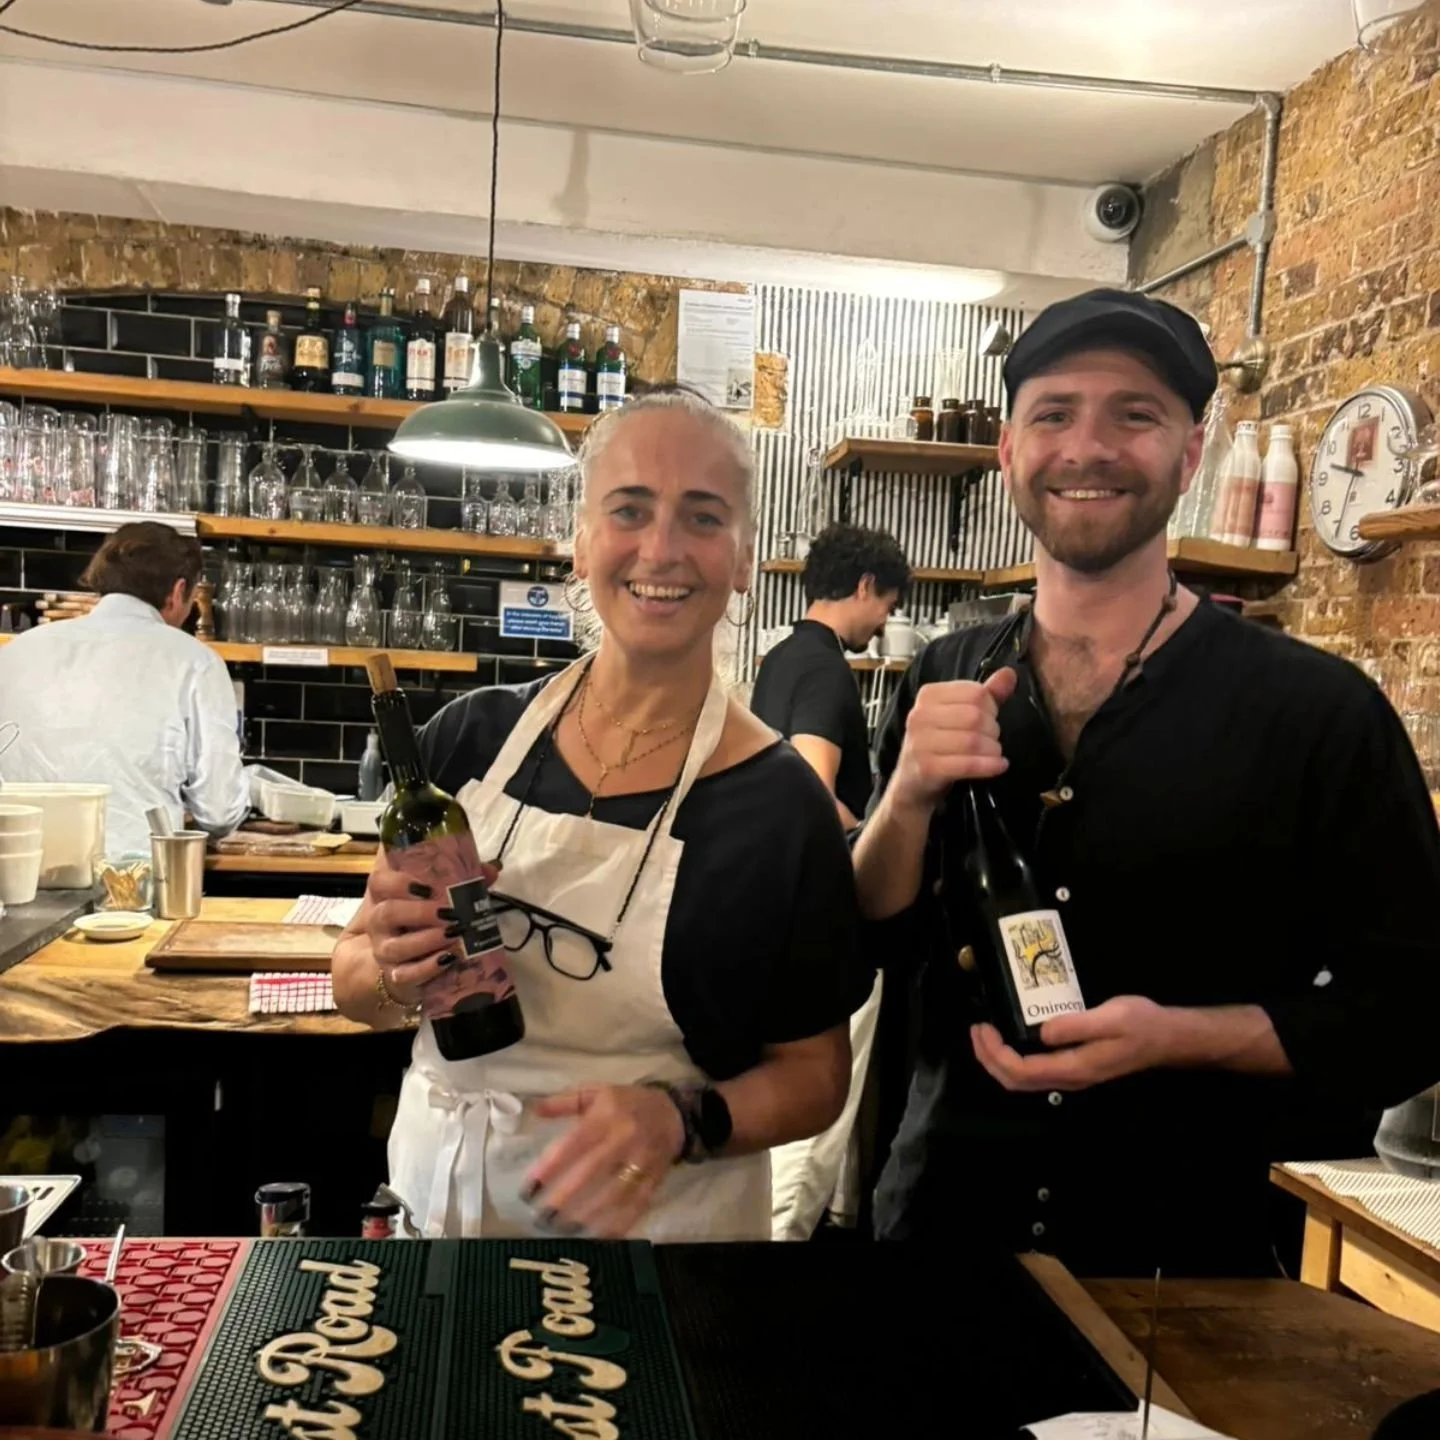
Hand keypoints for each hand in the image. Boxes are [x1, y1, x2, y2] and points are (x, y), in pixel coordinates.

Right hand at [362, 849, 499, 1006]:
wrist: (402, 956)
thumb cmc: (420, 915)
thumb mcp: (434, 893)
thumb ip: (460, 878)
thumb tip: (492, 869)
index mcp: (384, 895)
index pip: (378, 882)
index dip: (399, 882)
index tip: (428, 887)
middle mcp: (377, 922)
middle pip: (387, 914)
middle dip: (419, 913)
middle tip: (449, 912)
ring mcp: (383, 950)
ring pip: (396, 947)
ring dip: (427, 940)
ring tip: (454, 934)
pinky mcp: (395, 975)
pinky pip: (406, 975)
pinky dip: (428, 968)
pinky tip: (449, 958)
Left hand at [525, 1085, 685, 1237]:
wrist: (674, 1113)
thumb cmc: (628, 1103)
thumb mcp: (598, 1092)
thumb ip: (566, 1102)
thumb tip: (535, 1111)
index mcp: (606, 1116)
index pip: (573, 1145)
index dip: (549, 1169)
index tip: (528, 1190)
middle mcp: (624, 1139)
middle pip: (591, 1172)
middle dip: (564, 1199)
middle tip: (540, 1218)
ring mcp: (641, 1161)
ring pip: (613, 1194)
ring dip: (587, 1216)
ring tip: (562, 1230)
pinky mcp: (654, 1179)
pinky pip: (636, 1205)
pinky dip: (619, 1224)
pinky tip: (598, 1238)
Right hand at [889, 668, 1017, 812]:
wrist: (912, 784)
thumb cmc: (940, 745)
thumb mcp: (959, 715)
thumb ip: (985, 695)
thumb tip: (1009, 673)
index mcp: (928, 695)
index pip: (975, 692)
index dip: (991, 707)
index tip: (989, 719)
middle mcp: (919, 715)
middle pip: (975, 716)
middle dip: (993, 730)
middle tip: (991, 740)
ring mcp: (920, 742)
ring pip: (973, 740)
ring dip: (992, 750)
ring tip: (994, 755)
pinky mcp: (926, 768)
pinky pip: (967, 764)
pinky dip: (989, 766)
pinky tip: (999, 766)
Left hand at [971, 996, 1178, 1092]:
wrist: (1167, 1038)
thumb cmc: (1141, 1024)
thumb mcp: (1111, 1017)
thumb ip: (1077, 1025)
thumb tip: (1043, 1032)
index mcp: (1074, 1068)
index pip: (1022, 1071)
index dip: (996, 1054)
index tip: (983, 1028)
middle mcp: (1069, 1078)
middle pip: (1016, 1081)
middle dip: (989, 1058)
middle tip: (977, 1029)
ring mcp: (1072, 1075)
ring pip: (1023, 1080)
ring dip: (998, 1060)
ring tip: (985, 1034)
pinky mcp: (1074, 1067)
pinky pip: (1034, 1071)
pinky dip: (1012, 1058)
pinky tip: (1009, 1039)